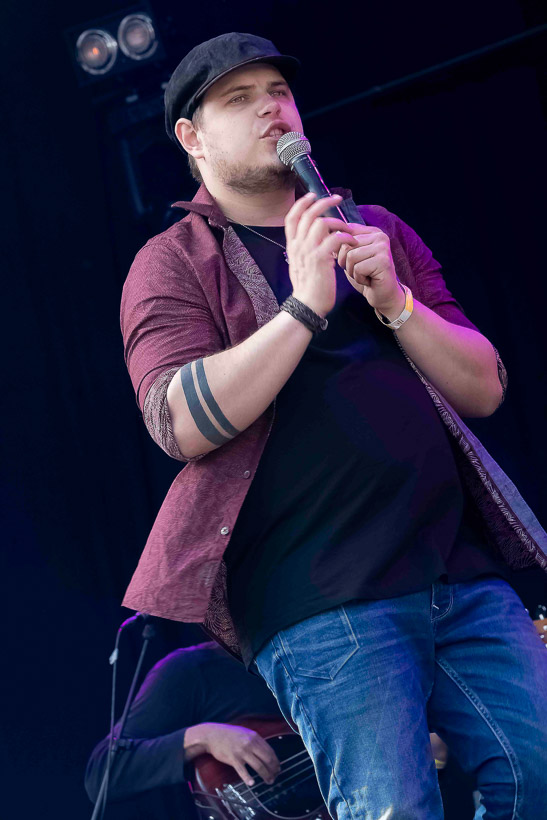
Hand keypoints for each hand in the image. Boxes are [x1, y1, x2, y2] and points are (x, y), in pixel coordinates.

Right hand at [201, 723, 280, 786]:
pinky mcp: (233, 758)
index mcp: (254, 737)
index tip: (278, 768)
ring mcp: (242, 751)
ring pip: (258, 766)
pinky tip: (252, 783)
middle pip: (267, 759)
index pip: (270, 751)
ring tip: (268, 781)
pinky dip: (248, 778)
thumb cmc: (229, 735)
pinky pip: (243, 771)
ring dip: (265, 775)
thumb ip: (256, 740)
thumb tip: (266, 751)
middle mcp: (250, 743)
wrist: (213, 735)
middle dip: (273, 770)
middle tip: (275, 776)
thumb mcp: (245, 732)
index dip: (276, 761)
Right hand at [285, 193, 358, 316]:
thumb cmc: (307, 287)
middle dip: (323, 202)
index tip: (313, 196)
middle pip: (308, 214)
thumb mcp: (299, 264)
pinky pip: (334, 238)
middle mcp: (297, 246)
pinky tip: (351, 241)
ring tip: (348, 229)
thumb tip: (311, 237)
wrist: (307, 306)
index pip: (292, 217)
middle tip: (337, 199)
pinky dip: (345, 236)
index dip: (302, 203)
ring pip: (321, 223)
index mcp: (292, 246)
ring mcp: (308, 252)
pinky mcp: (320, 259)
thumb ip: (303, 249)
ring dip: (338, 222)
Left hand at [337, 224, 404, 316]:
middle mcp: (380, 236)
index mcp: (372, 232)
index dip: (342, 252)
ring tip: (365, 275)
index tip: (354, 261)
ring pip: (351, 256)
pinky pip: (358, 268)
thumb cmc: (366, 276)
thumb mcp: (351, 257)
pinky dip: (359, 278)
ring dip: (353, 271)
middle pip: (346, 245)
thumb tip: (330, 237)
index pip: (345, 234)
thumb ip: (344, 244)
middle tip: (361, 271)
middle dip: (347, 263)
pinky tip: (369, 280)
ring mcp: (383, 248)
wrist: (382, 296)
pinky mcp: (383, 261)